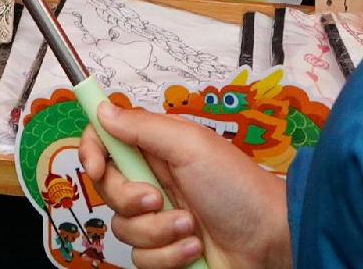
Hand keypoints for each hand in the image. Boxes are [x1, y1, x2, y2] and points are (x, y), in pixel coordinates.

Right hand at [92, 101, 290, 268]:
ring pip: (124, 230)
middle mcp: (154, 182)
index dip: (92, 152)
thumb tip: (103, 109)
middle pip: (108, 191)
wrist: (270, 240)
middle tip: (158, 198)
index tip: (96, 167)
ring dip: (158, 232)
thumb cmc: (239, 187)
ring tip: (192, 227)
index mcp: (157, 149)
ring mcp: (160, 220)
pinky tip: (195, 249)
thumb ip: (143, 127)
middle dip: (131, 200)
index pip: (106, 142)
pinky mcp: (166, 252)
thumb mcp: (191, 146)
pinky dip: (169, 256)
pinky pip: (143, 259)